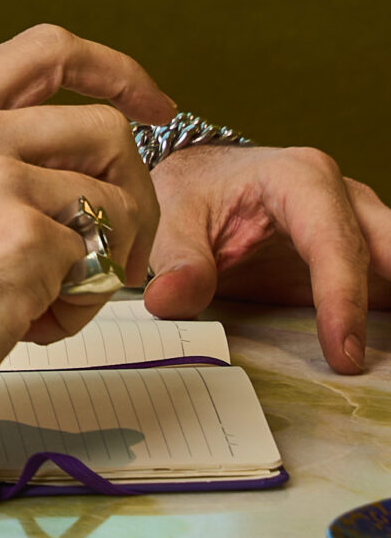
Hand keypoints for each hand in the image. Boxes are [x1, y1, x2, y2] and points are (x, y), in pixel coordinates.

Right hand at [0, 25, 169, 458]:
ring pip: (118, 202)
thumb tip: (75, 171)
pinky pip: (98, 268)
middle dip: (137, 192)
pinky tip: (25, 327)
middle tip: (120, 248)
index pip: (49, 49)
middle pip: (107, 128)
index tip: (153, 106)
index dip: (115, 72)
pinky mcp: (25, 241)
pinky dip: (77, 308)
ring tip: (53, 301)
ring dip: (108, 260)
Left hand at [145, 145, 390, 372]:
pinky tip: (386, 349)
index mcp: (301, 179)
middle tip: (387, 353)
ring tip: (390, 358)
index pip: (334, 243)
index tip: (344, 355)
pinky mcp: (365, 260)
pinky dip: (387, 318)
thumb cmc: (197, 192)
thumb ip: (180, 260)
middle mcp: (345, 199)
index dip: (342, 299)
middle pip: (388, 249)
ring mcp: (362, 227)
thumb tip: (169, 302)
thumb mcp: (174, 217)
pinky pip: (388, 287)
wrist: (206, 181)